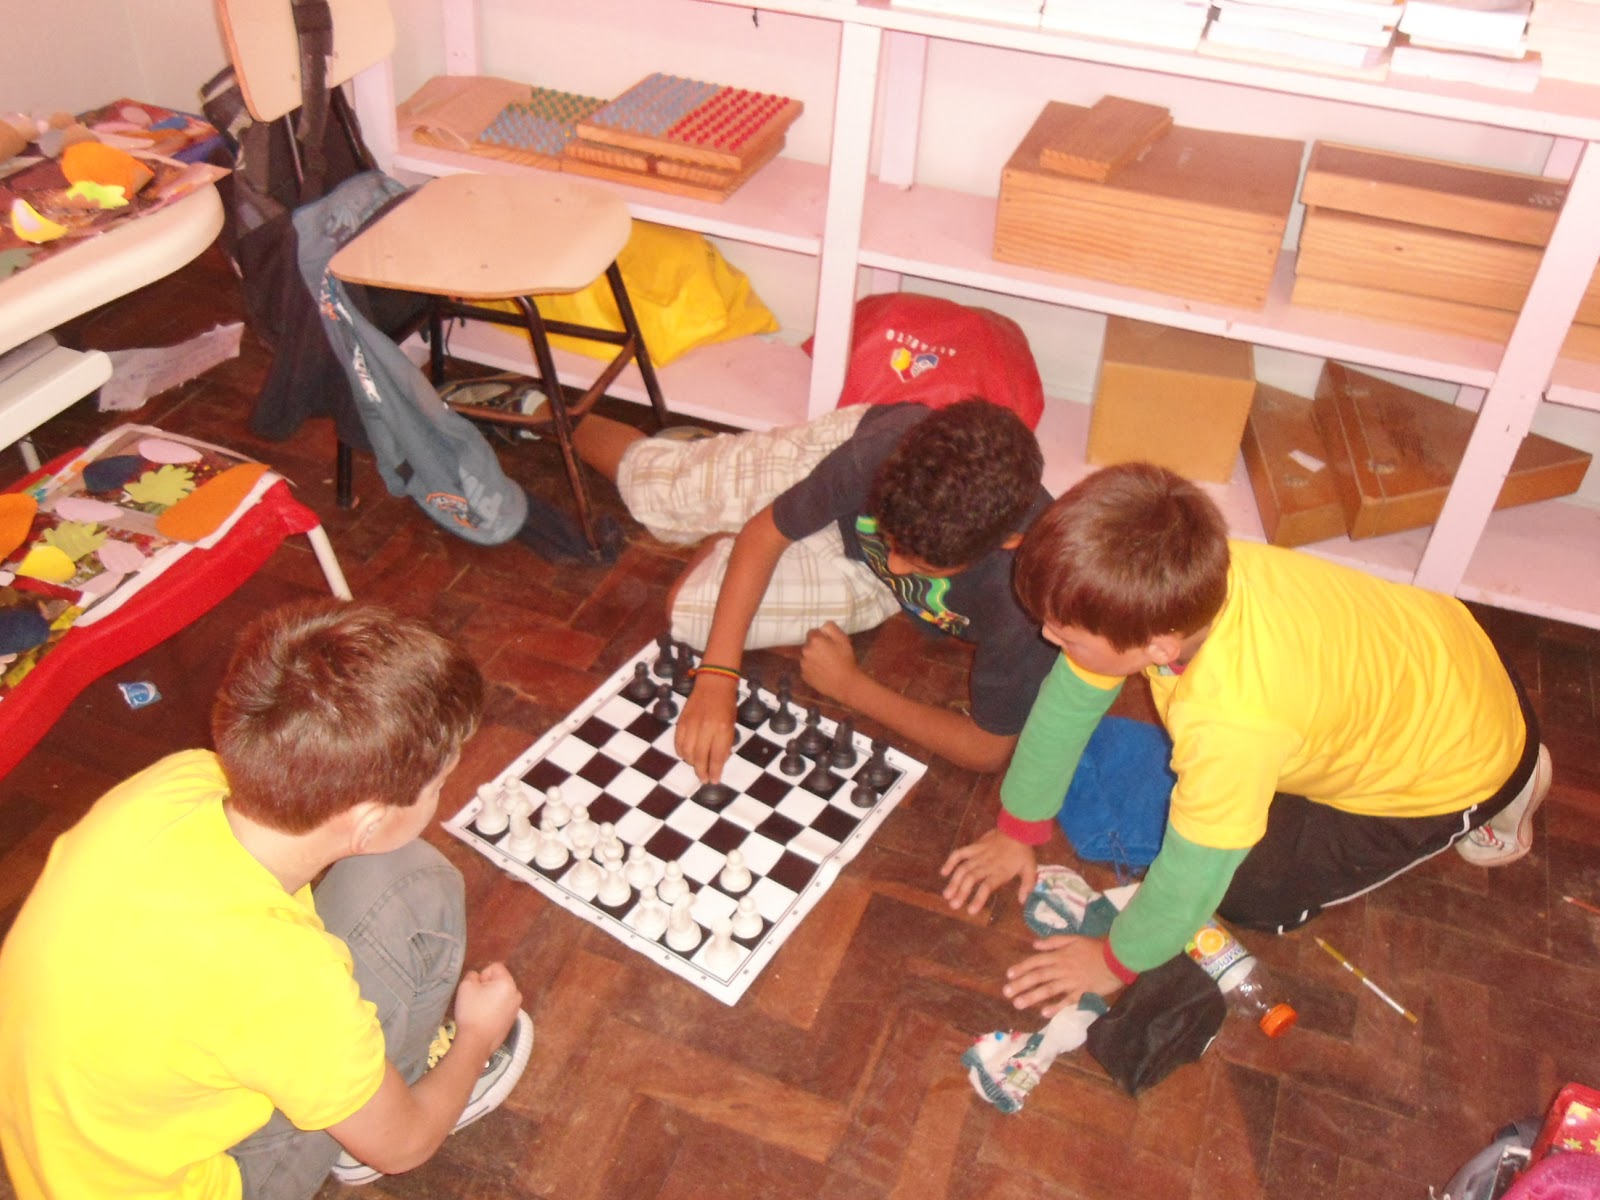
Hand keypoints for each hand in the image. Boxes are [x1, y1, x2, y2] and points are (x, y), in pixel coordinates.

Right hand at [453, 961, 521, 1046]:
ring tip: (480, 1010)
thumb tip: (478, 977)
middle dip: (487, 986)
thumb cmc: (472, 1011)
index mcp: (508, 983)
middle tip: (476, 999)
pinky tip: (485, 1019)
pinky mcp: (512, 1020)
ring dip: (491, 997)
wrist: (477, 1042)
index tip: (476, 988)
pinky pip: (502, 1007)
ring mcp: (516, 1008)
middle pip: (500, 980)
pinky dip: (494, 1009)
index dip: (483, 975)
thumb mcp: (466, 986)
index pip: (495, 967)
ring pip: (501, 994)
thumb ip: (472, 975)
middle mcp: (516, 994)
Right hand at [674, 674, 737, 782]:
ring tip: (696, 766)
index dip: (715, 772)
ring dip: (691, 763)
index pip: (717, 757)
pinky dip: (681, 752)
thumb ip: (724, 744)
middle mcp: (706, 728)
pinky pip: (678, 743)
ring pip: (687, 752)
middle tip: (704, 779)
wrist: (714, 684)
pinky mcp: (682, 721)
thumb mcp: (731, 725)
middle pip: (700, 757)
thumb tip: (717, 762)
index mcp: (723, 729)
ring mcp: (692, 724)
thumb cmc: (726, 705)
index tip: (714, 781)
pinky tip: (686, 755)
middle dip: (702, 772)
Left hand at [799, 622, 859, 701]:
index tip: (829, 643)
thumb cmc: (846, 660)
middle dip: (817, 647)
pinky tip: (823, 673)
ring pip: (807, 657)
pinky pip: (807, 668)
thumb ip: (831, 628)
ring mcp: (803, 664)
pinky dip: (813, 669)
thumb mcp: (843, 639)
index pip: (812, 632)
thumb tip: (822, 626)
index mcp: (814, 640)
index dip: (821, 637)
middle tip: (830, 654)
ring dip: (814, 658)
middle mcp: (805, 651)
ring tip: (827, 665)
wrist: (845, 683)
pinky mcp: (804, 676)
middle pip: (809, 645)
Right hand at [940, 829, 1036, 913]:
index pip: (987, 887)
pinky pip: (960, 853)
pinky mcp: (974, 846)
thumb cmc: (1023, 850)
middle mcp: (987, 864)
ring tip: (947, 894)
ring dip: (954, 881)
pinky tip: (944, 872)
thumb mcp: (1030, 868)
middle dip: (961, 892)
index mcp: (1000, 871)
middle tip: (953, 905)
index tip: (970, 911)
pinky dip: (951, 861)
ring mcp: (978, 854)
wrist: (1017, 828)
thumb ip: (1027, 885)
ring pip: (963, 868)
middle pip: (971, 879)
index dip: (978, 899)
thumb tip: (1022, 901)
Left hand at [1002, 935, 1123, 1016]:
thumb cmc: (1096, 947)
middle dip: (1021, 984)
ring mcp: (1072, 981)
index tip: (1009, 975)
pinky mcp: (1082, 992)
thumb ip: (1054, 941)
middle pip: (1038, 976)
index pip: (1036, 961)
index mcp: (1060, 955)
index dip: (1022, 968)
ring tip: (1018, 1003)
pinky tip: (1044, 1013)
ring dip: (1032, 996)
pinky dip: (1055, 1006)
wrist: (1117, 957)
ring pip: (1048, 989)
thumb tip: (1034, 945)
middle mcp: (1062, 968)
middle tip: (1006, 992)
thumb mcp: (1074, 938)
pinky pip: (1067, 1000)